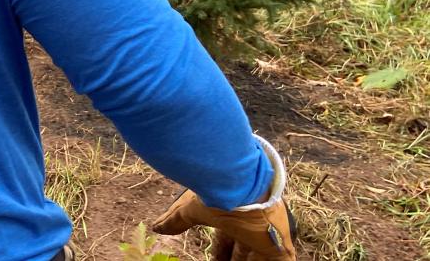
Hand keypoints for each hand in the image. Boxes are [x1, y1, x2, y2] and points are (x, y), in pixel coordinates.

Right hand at [151, 189, 296, 259]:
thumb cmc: (215, 194)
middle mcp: (250, 226)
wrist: (241, 184)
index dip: (219, 254)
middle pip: (243, 251)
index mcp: (232, 217)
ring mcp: (267, 236)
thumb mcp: (190, 209)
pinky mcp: (280, 246)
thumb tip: (156, 227)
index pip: (226, 240)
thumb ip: (175, 219)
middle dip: (235, 260)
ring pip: (259, 258)